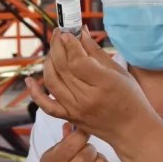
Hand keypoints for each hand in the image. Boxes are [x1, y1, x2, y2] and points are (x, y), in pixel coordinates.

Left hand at [28, 26, 151, 143]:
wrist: (132, 130)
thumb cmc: (131, 99)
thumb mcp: (119, 72)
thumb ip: (97, 52)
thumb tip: (81, 33)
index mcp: (104, 84)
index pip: (77, 59)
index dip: (69, 43)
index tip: (67, 32)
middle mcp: (87, 98)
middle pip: (62, 67)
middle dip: (57, 46)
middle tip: (58, 34)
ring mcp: (76, 109)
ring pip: (51, 81)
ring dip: (48, 62)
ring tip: (53, 50)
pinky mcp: (70, 117)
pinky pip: (46, 105)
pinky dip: (35, 93)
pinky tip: (30, 80)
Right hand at [39, 123, 115, 161]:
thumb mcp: (51, 156)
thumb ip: (64, 140)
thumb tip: (73, 123)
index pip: (72, 144)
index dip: (79, 135)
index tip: (82, 133)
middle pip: (87, 155)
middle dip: (89, 148)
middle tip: (86, 150)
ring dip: (99, 158)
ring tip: (92, 161)